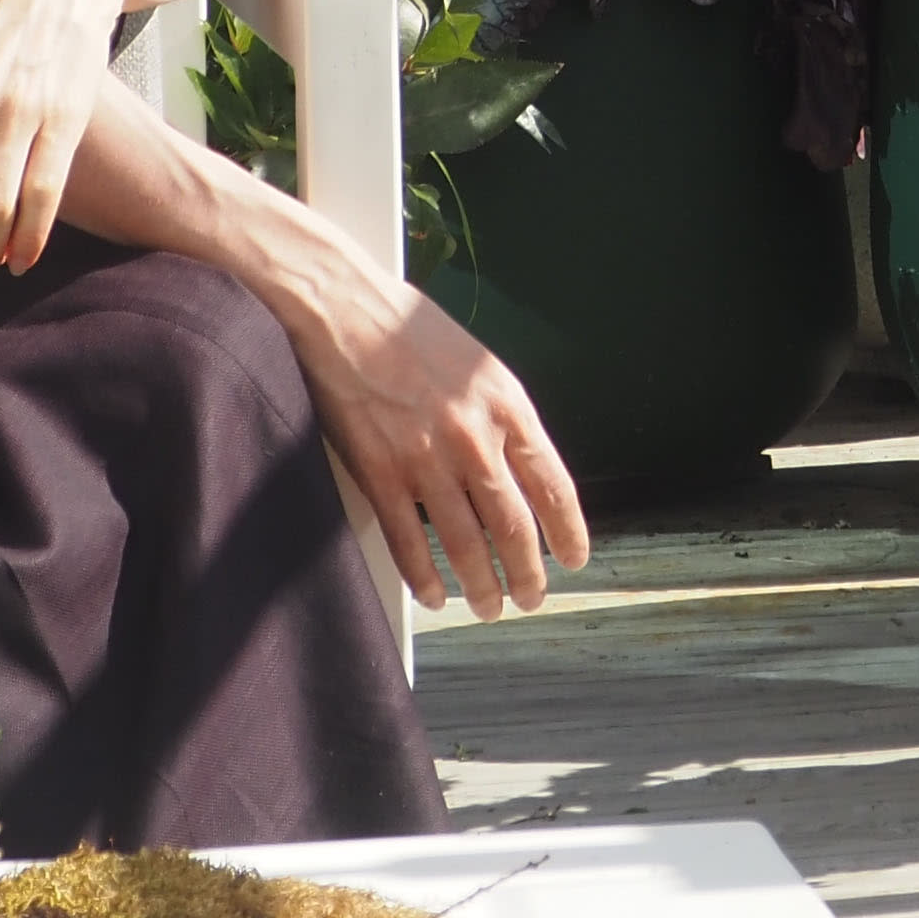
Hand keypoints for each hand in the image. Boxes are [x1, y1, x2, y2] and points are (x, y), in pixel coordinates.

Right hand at [261, 244, 590, 621]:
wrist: (344, 310)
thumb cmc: (408, 330)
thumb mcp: (478, 365)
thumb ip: (502, 417)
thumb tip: (519, 470)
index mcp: (508, 405)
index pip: (553, 485)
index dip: (568, 531)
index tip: (574, 558)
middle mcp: (475, 437)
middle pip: (514, 527)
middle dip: (528, 573)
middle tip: (530, 598)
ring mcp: (427, 459)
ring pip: (466, 545)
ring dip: (483, 586)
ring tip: (489, 607)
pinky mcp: (380, 473)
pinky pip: (409, 543)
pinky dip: (426, 578)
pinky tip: (436, 596)